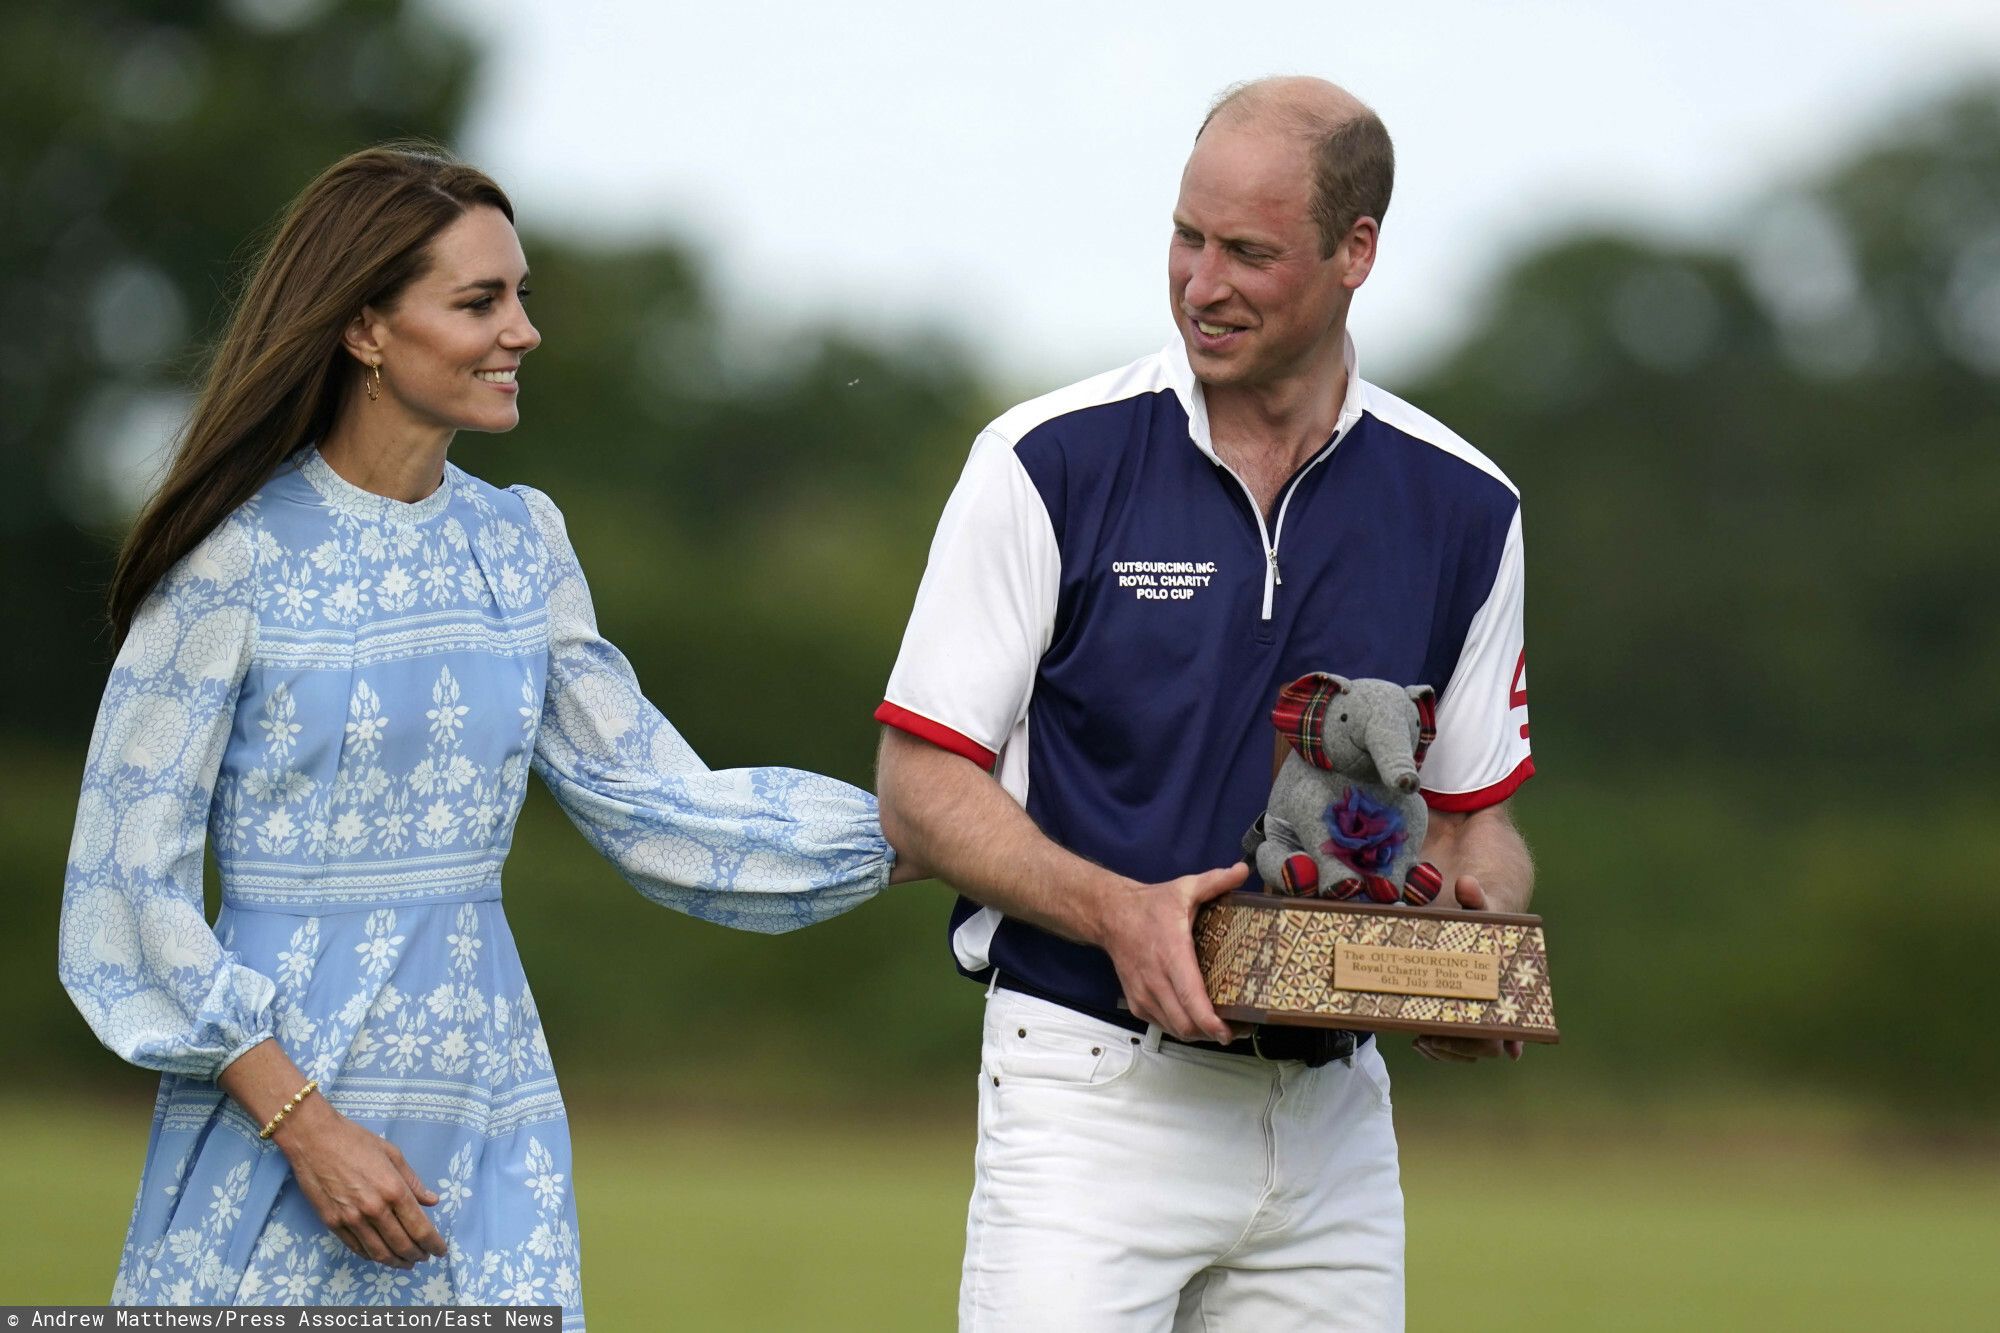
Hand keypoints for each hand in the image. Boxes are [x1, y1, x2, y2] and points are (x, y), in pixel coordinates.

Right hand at [274, 1097, 447, 1267]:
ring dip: (396, 1262)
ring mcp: (351, 1219)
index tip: (441, 1250)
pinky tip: (381, 1255)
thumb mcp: (393, 1154)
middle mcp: (374, 1209)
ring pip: (379, 1252)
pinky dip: (372, 1256)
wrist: (314, 1139)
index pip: (420, 1228)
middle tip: (425, 1257)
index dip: (433, 1244)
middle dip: (417, 1255)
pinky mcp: (332, 1223)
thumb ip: (413, 1182)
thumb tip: (432, 1201)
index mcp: (394, 1190)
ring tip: (406, 1263)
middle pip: (401, 1244)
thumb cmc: (356, 1141)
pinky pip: (356, 1247)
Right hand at [1094, 862, 1246, 1042]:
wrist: (1111, 916)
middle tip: (1236, 1029)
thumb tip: (1242, 870)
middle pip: (1185, 1024)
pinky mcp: (1137, 1002)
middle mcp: (1156, 979)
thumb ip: (1215, 881)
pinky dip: (1181, 1028)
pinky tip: (1196, 1021)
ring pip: (1174, 1029)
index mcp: (1172, 953)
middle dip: (1212, 1034)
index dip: (1211, 1022)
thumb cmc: (1151, 906)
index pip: (1191, 998)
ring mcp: (1144, 994)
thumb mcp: (1184, 888)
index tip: (1229, 1031)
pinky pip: (1162, 1025)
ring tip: (1220, 1029)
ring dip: (1198, 1034)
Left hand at [1412, 874, 1523, 1063]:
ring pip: (1469, 1050)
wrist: (1475, 921)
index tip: (1499, 1049)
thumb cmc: (1481, 918)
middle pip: (1486, 1045)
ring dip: (1446, 1052)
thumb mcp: (1478, 907)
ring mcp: (1475, 1015)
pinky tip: (1419, 1042)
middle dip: (1460, 1048)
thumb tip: (1467, 885)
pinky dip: (1438, 1049)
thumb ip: (1475, 898)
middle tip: (1430, 1039)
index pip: (1515, 1024)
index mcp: (1506, 986)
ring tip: (1421, 1041)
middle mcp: (1495, 1006)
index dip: (1511, 1039)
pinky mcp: (1455, 1017)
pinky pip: (1453, 1045)